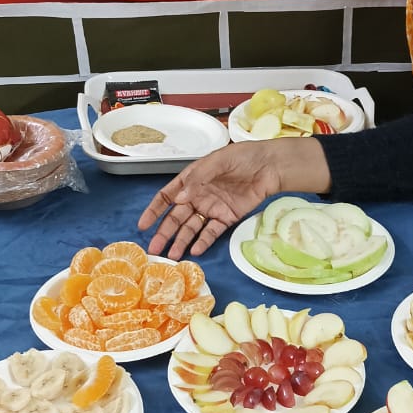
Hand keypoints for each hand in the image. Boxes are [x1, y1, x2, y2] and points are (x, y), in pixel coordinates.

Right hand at [137, 138, 330, 257]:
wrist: (270, 166)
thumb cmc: (243, 157)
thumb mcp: (217, 161)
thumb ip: (197, 179)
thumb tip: (179, 199)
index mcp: (191, 180)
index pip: (166, 197)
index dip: (154, 211)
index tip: (143, 226)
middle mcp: (198, 196)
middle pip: (176, 217)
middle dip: (164, 233)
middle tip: (154, 249)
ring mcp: (212, 208)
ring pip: (192, 228)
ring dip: (181, 241)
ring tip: (172, 256)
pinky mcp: (227, 218)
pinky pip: (212, 232)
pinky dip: (203, 242)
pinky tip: (195, 251)